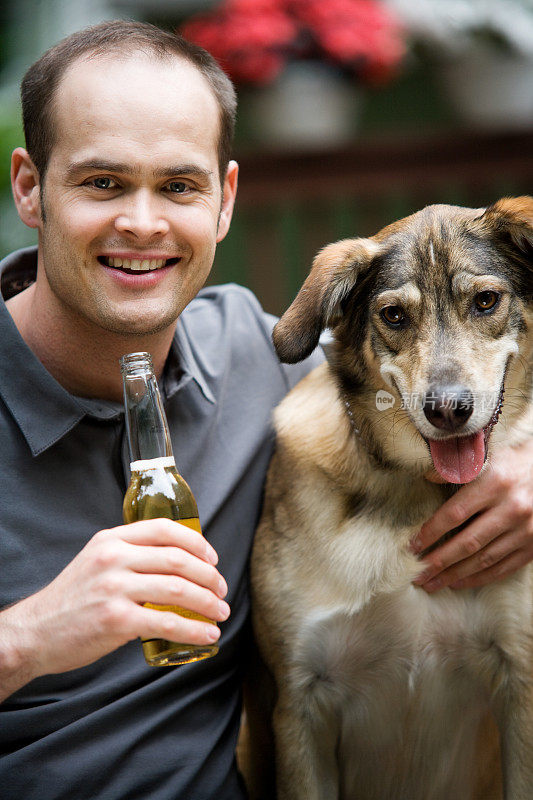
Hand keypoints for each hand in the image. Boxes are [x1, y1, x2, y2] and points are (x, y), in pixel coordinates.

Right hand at [0, 520, 228, 697]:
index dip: (197, 542)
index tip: (213, 558)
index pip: (165, 529)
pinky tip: (206, 635)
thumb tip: (178, 561)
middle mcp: (114, 558)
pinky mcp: (116, 620)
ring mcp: (114, 588)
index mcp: (112, 539)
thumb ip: (130, 554)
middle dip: (209, 576)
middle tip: (222, 591)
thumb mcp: (97, 561)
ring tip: (220, 613)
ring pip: (178, 590)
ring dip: (208, 603)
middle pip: (178, 560)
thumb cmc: (73, 599)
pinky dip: (194, 630)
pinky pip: (167, 622)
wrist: (35, 632)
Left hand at [411, 439, 532, 591]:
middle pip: (467, 542)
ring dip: (454, 575)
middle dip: (438, 562)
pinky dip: (479, 578)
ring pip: (484, 560)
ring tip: (432, 582)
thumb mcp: (488, 457)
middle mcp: (512, 508)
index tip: (412, 546)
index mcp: (496, 483)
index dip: (430, 532)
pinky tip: (459, 582)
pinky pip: (503, 568)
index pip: (455, 514)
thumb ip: (458, 471)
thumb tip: (427, 478)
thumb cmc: (515, 462)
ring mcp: (525, 530)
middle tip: (417, 573)